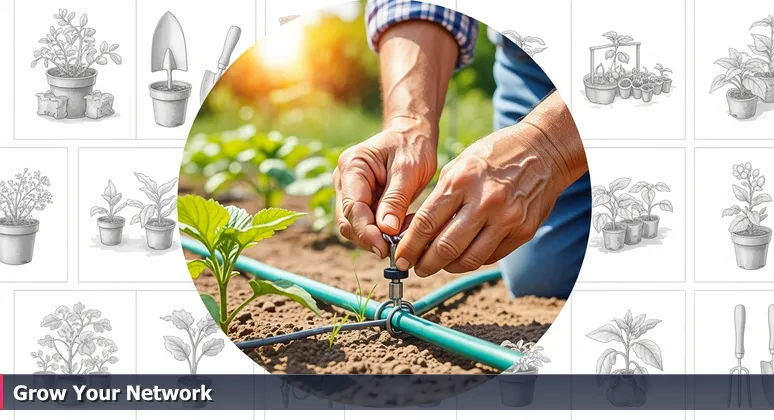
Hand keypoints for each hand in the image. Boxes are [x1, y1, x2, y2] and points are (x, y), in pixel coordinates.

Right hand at [333, 117, 436, 258]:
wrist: (411, 134)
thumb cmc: (412, 146)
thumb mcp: (408, 170)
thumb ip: (395, 200)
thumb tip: (386, 231)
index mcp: (352, 166)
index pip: (353, 207)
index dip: (366, 232)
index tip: (384, 249)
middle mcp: (344, 180)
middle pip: (348, 221)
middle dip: (369, 239)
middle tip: (395, 250)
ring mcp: (349, 191)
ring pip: (354, 227)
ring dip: (374, 238)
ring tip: (401, 239)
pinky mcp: (360, 201)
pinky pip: (365, 224)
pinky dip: (379, 233)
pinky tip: (399, 232)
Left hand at [395, 122, 571, 276]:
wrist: (543, 150)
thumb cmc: (493, 157)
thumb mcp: (459, 166)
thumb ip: (436, 199)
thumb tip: (411, 232)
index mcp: (461, 181)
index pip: (426, 224)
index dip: (409, 247)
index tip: (400, 258)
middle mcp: (484, 202)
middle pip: (446, 248)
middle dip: (425, 264)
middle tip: (417, 268)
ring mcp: (507, 219)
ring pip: (469, 260)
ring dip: (448, 268)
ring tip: (439, 265)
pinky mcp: (523, 231)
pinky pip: (491, 256)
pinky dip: (473, 260)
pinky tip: (465, 254)